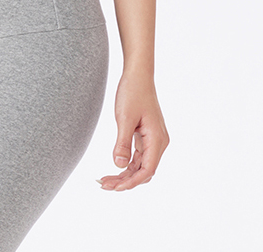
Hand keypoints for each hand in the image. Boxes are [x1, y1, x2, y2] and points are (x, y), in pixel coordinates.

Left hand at [97, 69, 169, 190]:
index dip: (131, 182)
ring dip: (124, 175)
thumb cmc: (133, 92)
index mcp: (157, 139)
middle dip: (125, 181)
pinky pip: (138, 157)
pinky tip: (113, 169)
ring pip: (140, 166)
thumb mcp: (125, 118)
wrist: (138, 75)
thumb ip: (122, 143)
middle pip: (144, 172)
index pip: (147, 170)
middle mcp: (159, 142)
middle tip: (103, 185)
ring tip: (104, 180)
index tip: (114, 188)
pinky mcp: (146, 136)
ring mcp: (153, 140)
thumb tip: (119, 165)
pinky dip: (126, 164)